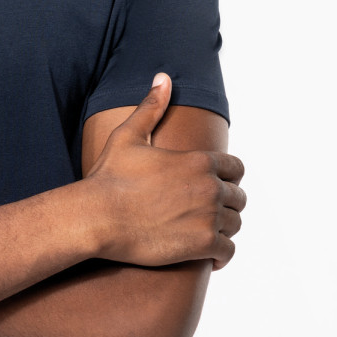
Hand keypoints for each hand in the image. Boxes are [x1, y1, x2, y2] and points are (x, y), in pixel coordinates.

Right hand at [82, 73, 245, 268]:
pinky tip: (211, 257)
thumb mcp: (129, 136)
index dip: (227, 178)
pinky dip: (222, 255)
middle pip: (238, 198)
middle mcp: (210, 187)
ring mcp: (208, 217)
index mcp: (199, 161)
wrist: (98, 216)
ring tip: (207, 234)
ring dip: (224, 229)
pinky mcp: (202, 244)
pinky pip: (228, 251)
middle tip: (207, 214)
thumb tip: (163, 78)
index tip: (213, 189)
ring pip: (235, 224)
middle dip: (226, 205)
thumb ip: (151, 107)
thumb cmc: (109, 177)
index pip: (236, 169)